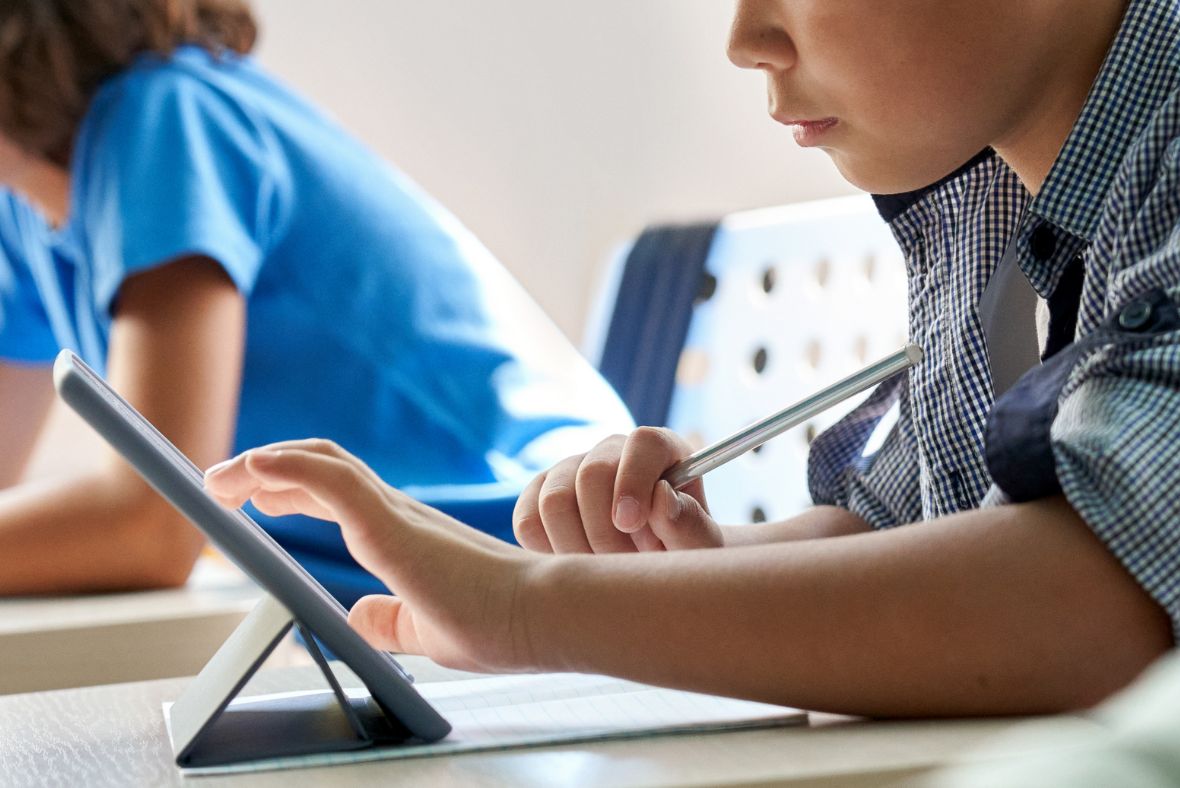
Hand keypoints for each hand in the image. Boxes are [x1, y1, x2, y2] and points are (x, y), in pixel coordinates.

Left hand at [204, 439, 536, 672]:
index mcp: (402, 534)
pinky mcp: (394, 524)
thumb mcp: (424, 630)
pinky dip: (289, 466)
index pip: (334, 493)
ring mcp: (396, 514)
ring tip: (220, 479)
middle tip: (220, 484)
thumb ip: (390, 620)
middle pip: (320, 468)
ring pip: (321, 463)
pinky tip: (254, 466)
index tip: (254, 497)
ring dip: (262, 463)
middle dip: (262, 469)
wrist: (545, 618)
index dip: (289, 488)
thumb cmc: (501, 623)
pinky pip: (332, 480)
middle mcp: (396, 513)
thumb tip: (356, 616)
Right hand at [512, 427, 721, 553]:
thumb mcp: (700, 549)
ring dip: (576, 547)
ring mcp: (570, 471)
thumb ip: (690, 525)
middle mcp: (611, 452)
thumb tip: (661, 497)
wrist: (650, 573)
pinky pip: (527, 521)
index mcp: (659, 451)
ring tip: (605, 571)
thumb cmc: (681, 557)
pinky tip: (576, 564)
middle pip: (591, 473)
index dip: (635, 480)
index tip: (632, 524)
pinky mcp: (537, 496)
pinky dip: (546, 551)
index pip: (643, 443)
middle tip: (625, 567)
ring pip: (554, 500)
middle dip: (605, 532)